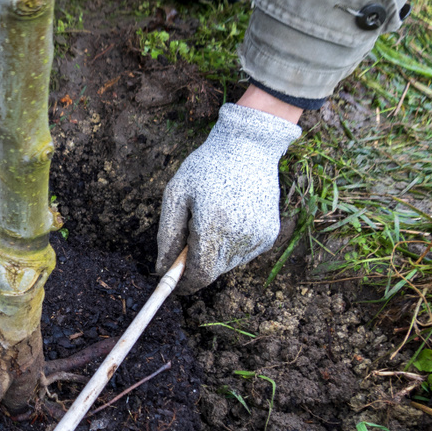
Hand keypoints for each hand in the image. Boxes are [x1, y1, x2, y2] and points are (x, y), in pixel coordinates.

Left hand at [156, 102, 300, 293]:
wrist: (249, 147)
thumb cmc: (206, 168)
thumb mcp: (175, 195)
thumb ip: (167, 235)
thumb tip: (162, 269)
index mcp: (213, 226)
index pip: (199, 274)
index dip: (184, 283)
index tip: (173, 283)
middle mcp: (239, 236)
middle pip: (213, 272)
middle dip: (197, 264)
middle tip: (190, 237)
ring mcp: (258, 237)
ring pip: (228, 264)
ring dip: (214, 253)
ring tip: (213, 218)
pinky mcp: (269, 234)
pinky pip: (243, 253)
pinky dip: (232, 245)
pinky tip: (230, 217)